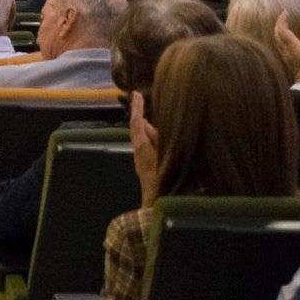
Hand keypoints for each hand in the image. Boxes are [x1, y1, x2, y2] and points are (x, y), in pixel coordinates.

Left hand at [130, 91, 160, 207]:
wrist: (156, 206)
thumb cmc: (163, 182)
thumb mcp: (162, 158)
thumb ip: (155, 140)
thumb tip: (144, 123)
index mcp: (142, 147)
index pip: (136, 123)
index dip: (136, 108)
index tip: (136, 94)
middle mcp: (139, 151)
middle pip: (137, 128)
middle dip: (138, 113)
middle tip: (138, 97)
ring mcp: (141, 159)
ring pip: (141, 137)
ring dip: (144, 124)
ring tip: (148, 110)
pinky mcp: (145, 166)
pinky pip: (146, 144)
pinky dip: (149, 135)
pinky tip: (155, 134)